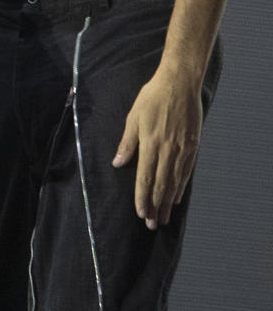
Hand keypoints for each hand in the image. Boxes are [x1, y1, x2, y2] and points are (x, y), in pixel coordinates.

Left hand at [112, 65, 203, 229]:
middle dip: (155, 206)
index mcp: (150, 144)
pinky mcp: (193, 146)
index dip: (142, 197)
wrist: (179, 84)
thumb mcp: (133, 117)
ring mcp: (182, 149)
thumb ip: (127, 143)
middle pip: (161, 185)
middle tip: (152, 225)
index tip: (140, 213)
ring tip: (163, 217)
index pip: (145, 178)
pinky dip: (181, 187)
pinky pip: (186, 171)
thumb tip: (117, 163)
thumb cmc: (152, 98)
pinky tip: (176, 197)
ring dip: (168, 202)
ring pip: (174, 182)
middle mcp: (167, 150)